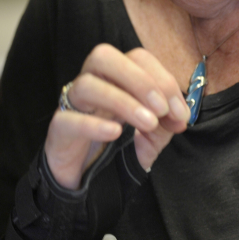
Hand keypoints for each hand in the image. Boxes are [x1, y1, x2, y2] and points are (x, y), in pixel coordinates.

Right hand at [46, 45, 189, 188]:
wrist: (89, 183)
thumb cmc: (118, 151)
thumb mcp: (151, 137)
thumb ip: (167, 123)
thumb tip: (179, 115)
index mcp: (115, 80)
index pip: (136, 58)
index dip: (162, 79)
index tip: (179, 112)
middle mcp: (92, 84)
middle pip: (104, 56)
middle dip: (138, 78)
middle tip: (160, 108)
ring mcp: (72, 105)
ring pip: (86, 84)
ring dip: (122, 101)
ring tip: (147, 123)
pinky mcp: (58, 131)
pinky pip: (69, 120)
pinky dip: (93, 124)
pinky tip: (115, 133)